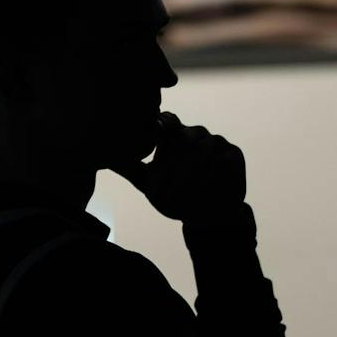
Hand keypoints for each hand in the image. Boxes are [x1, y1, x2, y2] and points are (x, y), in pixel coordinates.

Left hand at [110, 112, 245, 223]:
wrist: (206, 215)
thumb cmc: (174, 195)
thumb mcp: (148, 182)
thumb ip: (130, 166)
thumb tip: (102, 155)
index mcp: (174, 133)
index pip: (166, 121)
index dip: (158, 129)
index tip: (148, 147)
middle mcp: (195, 133)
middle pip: (182, 140)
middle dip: (169, 171)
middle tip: (158, 196)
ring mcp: (216, 142)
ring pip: (201, 152)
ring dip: (186, 180)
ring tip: (174, 202)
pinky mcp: (234, 155)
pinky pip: (221, 163)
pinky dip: (208, 182)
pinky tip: (198, 197)